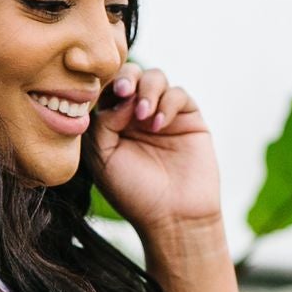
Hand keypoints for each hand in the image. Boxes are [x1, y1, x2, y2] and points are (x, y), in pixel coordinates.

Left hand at [90, 64, 224, 241]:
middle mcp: (136, 115)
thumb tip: (122, 96)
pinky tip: (158, 124)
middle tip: (124, 92)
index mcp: (112, 123)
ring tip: (142, 116)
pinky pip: (178, 94)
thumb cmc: (134, 193)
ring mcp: (163, 114)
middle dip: (127, 78)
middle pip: (131, 75)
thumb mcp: (104, 159)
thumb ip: (102, 124)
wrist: (173, 216)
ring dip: (147, 90)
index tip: (104, 93)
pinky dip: (167, 102)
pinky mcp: (188, 117)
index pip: (106, 88)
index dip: (105, 83)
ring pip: (155, 78)